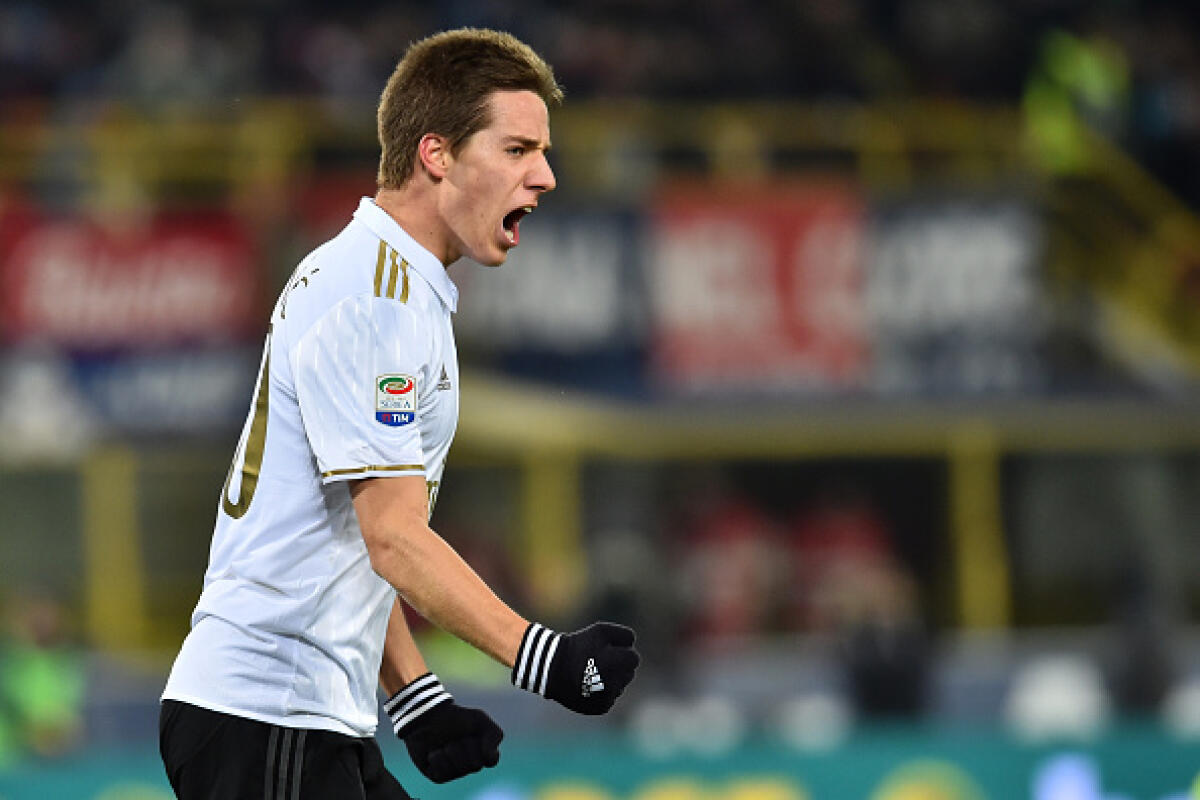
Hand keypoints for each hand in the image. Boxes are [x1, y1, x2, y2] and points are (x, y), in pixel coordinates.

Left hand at [385, 673, 502, 782]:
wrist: (427, 718)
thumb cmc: (455, 718)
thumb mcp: (479, 719)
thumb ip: (493, 734)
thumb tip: (490, 757)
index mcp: (482, 752)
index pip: (491, 760)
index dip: (483, 748)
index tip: (474, 736)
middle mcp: (470, 765)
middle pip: (475, 765)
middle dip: (463, 747)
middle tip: (455, 738)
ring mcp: (455, 772)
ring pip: (459, 769)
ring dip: (449, 752)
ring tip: (444, 744)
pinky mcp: (439, 776)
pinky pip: (442, 773)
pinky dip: (437, 758)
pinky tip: (433, 752)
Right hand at [511, 621, 639, 714]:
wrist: (553, 669)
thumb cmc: (579, 645)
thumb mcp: (601, 630)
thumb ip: (625, 635)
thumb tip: (637, 648)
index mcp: (614, 662)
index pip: (634, 659)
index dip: (623, 652)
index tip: (610, 651)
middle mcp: (613, 682)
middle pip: (629, 673)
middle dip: (619, 666)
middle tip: (600, 660)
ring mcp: (607, 697)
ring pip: (621, 685)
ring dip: (613, 678)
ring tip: (594, 672)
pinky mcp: (602, 708)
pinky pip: (612, 697)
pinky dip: (604, 691)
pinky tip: (590, 684)